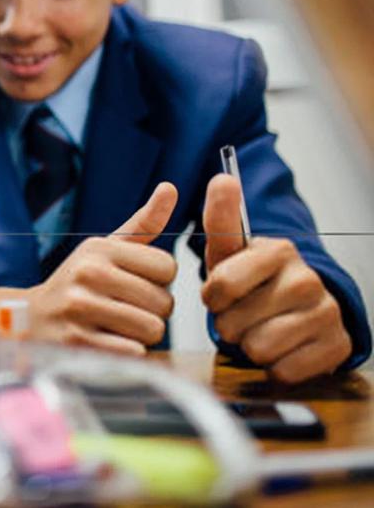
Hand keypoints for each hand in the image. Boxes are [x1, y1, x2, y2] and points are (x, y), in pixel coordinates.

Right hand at [24, 182, 178, 355]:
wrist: (31, 319)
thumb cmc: (79, 283)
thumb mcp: (105, 249)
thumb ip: (143, 223)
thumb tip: (170, 188)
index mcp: (99, 249)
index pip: (168, 267)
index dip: (159, 281)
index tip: (136, 283)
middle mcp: (88, 273)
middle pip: (164, 302)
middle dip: (153, 311)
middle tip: (126, 308)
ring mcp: (80, 308)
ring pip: (152, 329)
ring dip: (142, 334)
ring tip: (118, 326)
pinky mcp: (77, 342)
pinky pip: (133, 352)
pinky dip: (129, 352)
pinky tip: (107, 341)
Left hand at [201, 174, 351, 382]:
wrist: (301, 307)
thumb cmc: (255, 278)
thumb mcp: (231, 250)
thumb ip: (221, 217)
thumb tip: (222, 178)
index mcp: (279, 250)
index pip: (220, 284)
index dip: (212, 297)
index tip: (220, 293)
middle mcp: (307, 279)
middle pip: (234, 323)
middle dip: (230, 324)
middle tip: (242, 313)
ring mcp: (326, 313)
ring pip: (257, 349)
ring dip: (250, 345)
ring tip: (259, 328)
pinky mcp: (337, 347)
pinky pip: (283, 370)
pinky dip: (274, 365)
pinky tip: (281, 347)